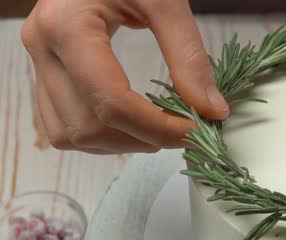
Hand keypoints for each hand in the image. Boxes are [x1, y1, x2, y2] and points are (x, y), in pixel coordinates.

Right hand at [21, 0, 228, 153]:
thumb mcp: (165, 1)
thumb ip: (189, 56)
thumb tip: (212, 110)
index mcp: (67, 26)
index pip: (111, 101)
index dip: (157, 128)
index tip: (194, 131)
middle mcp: (42, 47)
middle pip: (88, 126)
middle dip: (140, 139)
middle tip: (180, 130)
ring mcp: (38, 62)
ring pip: (70, 135)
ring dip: (119, 143)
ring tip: (157, 129)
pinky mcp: (43, 72)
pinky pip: (61, 126)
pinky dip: (99, 136)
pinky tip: (130, 124)